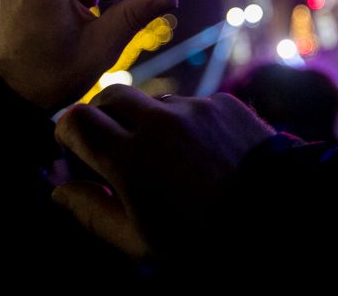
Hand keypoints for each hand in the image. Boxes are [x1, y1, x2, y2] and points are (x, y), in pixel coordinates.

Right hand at [51, 85, 274, 259]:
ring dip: (147, 122)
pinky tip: (203, 154)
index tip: (72, 148)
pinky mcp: (225, 102)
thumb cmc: (203, 240)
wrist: (278, 216)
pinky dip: (186, 124)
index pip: (76, 120)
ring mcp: (194, 108)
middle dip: (103, 116)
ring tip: (165, 158)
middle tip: (109, 144)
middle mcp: (158, 123)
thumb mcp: (140, 240)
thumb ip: (91, 212)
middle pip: (111, 96)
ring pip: (153, 101)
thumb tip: (59, 190)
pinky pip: (192, 105)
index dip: (66, 132)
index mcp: (130, 158)